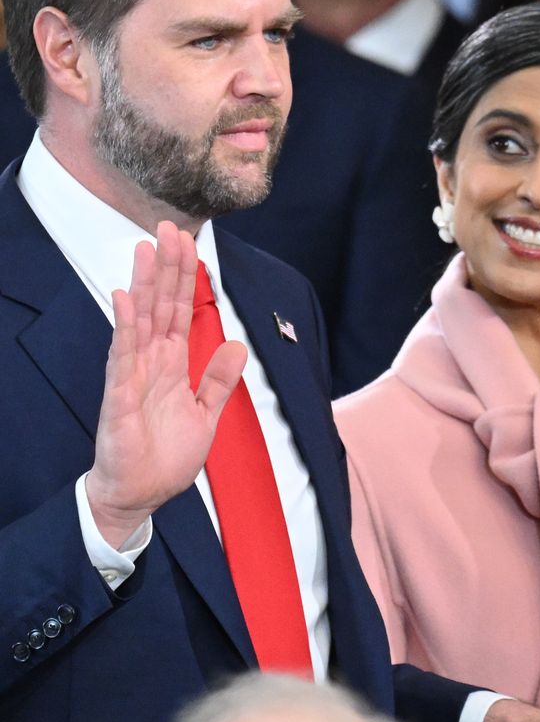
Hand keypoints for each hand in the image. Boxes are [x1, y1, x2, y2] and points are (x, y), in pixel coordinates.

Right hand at [85, 222, 246, 546]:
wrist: (141, 494)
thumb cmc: (166, 456)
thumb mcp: (206, 413)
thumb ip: (219, 380)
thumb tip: (238, 346)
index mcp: (172, 365)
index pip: (179, 312)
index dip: (185, 279)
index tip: (189, 244)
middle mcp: (151, 363)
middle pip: (161, 307)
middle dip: (166, 269)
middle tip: (168, 227)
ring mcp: (133, 377)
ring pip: (140, 322)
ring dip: (144, 286)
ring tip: (145, 249)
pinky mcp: (120, 397)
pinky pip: (122, 357)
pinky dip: (125, 328)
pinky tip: (124, 299)